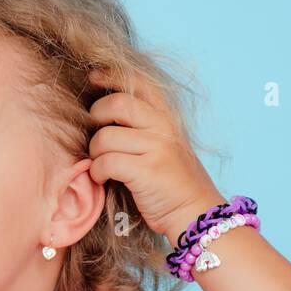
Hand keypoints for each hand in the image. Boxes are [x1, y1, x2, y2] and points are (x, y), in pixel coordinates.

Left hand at [85, 67, 226, 241]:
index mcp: (168, 118)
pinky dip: (97, 171)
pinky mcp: (147, 171)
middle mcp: (164, 127)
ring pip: (105, 136)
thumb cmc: (173, 185)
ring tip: (101, 164)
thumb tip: (104, 119)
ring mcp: (157, 148)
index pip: (140, 83)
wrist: (196, 215)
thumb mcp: (165, 148)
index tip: (93, 77)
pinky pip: (106, 162)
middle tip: (94, 135)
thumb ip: (143, 129)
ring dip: (95, 152)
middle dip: (95, 116)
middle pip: (116, 103)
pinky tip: (103, 178)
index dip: (113, 75)